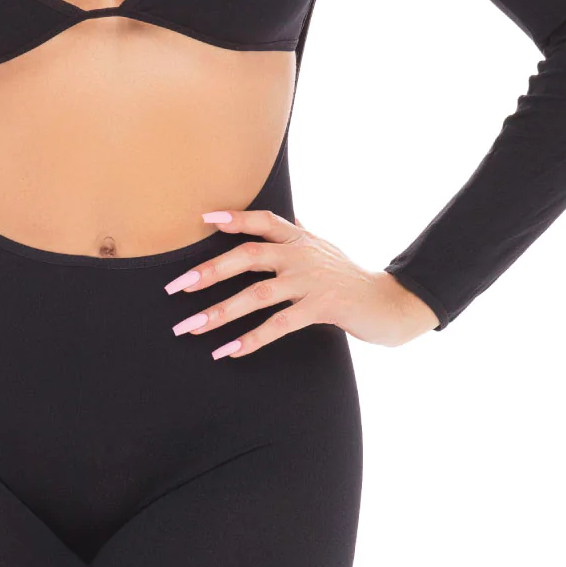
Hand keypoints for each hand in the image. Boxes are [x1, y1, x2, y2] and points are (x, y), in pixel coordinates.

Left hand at [164, 209, 439, 354]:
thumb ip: (297, 233)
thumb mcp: (321, 247)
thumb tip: (280, 216)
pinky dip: (251, 339)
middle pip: (248, 256)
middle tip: (176, 287)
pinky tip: (228, 351)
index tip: (203, 219)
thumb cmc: (347, 275)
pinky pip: (279, 325)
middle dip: (209, 271)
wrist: (389, 303)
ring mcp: (311, 282)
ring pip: (257, 295)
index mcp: (299, 238)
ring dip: (219, 312)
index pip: (263, 221)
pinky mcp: (321, 309)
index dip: (234, 218)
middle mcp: (301, 255)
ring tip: (191, 327)